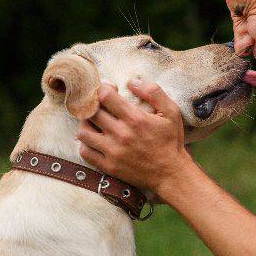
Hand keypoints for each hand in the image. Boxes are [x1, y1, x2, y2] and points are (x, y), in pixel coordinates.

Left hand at [76, 79, 192, 194]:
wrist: (171, 174)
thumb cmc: (171, 141)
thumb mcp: (171, 112)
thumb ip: (154, 92)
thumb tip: (132, 81)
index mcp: (135, 119)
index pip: (105, 96)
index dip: (104, 89)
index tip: (109, 90)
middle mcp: (121, 134)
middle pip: (92, 112)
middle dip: (94, 104)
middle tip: (99, 104)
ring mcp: (113, 152)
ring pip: (83, 132)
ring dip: (86, 123)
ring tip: (94, 122)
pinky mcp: (109, 166)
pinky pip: (85, 152)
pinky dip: (85, 144)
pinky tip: (95, 140)